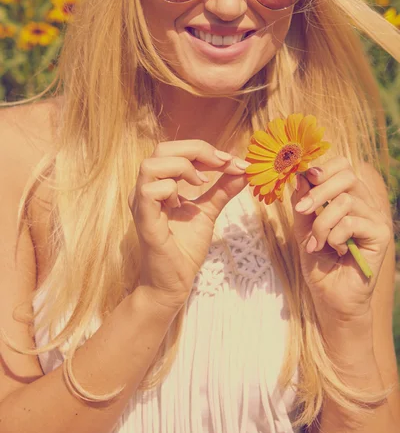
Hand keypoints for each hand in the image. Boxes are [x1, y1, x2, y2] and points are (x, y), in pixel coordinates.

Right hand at [129, 140, 248, 313]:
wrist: (173, 284)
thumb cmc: (185, 248)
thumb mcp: (208, 212)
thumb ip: (223, 189)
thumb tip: (243, 168)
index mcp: (158, 184)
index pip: (175, 150)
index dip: (204, 149)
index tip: (231, 160)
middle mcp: (145, 189)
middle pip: (161, 149)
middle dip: (196, 150)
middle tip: (222, 163)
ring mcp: (141, 204)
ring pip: (151, 165)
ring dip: (183, 167)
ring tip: (202, 182)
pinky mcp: (144, 221)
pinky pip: (150, 191)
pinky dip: (171, 189)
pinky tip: (183, 203)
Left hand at [291, 156, 391, 320]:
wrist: (330, 298)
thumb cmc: (318, 262)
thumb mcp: (302, 227)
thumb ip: (302, 202)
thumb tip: (300, 176)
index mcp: (349, 196)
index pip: (343, 166)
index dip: (324, 168)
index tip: (305, 179)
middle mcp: (365, 203)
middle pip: (346, 176)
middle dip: (318, 192)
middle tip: (303, 211)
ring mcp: (375, 218)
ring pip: (345, 201)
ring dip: (322, 223)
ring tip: (316, 243)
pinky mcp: (380, 235)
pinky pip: (351, 222)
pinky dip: (334, 236)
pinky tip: (335, 250)